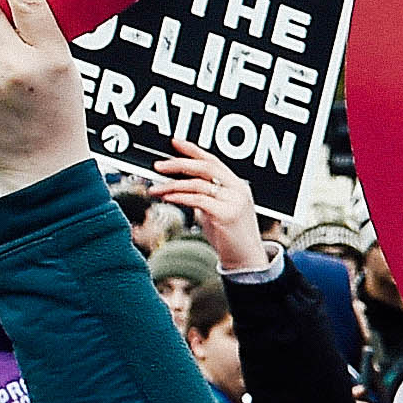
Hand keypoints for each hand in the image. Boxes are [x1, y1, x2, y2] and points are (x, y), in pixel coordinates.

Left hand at [150, 140, 265, 275]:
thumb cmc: (230, 237)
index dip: (193, 149)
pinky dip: (180, 197)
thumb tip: (180, 188)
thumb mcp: (217, 211)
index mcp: (237, 185)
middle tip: (158, 165)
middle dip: (179, 163)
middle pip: (206, 167)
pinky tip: (168, 197)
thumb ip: (204, 198)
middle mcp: (238, 190)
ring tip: (156, 189)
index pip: (213, 160)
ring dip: (173, 184)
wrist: (246, 260)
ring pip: (198, 184)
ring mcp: (234, 201)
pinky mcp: (227, 214)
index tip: (174, 142)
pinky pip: (199, 200)